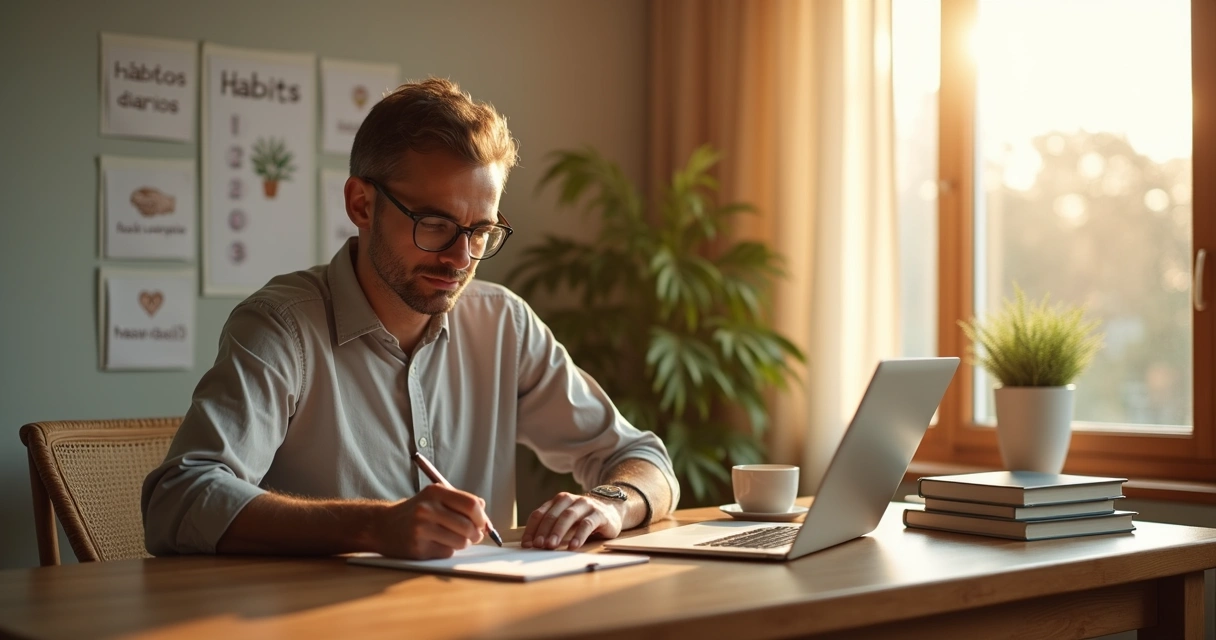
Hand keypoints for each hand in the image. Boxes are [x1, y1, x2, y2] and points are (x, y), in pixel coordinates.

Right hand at [372, 484, 487, 558]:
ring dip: (463, 543)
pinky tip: (436, 544)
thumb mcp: (434, 497)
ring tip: (454, 538)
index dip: (482, 517)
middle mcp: (427, 509)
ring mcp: (421, 529)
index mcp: (435, 492)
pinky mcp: (418, 548)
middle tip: (474, 536)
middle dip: (476, 534)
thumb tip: (484, 510)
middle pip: (468, 526)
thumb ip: (459, 501)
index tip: (483, 524)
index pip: (471, 505)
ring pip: (460, 542)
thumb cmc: (415, 512)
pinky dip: (448, 550)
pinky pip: (447, 552)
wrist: (382, 526)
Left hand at [522, 491, 624, 550]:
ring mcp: (585, 505)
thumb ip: (552, 527)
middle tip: (538, 545)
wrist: (612, 509)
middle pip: (553, 515)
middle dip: (544, 530)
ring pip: (568, 516)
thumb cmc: (583, 518)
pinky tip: (573, 546)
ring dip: (558, 531)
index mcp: (558, 501)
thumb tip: (532, 545)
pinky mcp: (599, 514)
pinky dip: (579, 535)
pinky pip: (587, 524)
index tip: (526, 544)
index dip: (532, 529)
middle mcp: (571, 500)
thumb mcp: (566, 519)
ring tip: (551, 546)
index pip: (540, 514)